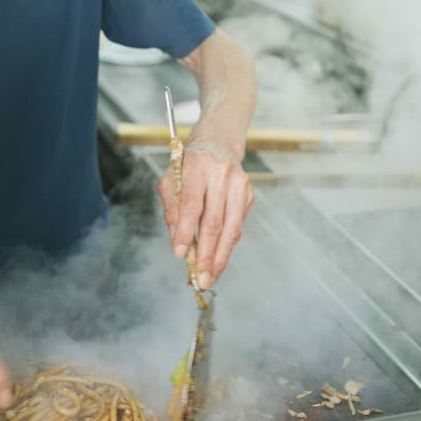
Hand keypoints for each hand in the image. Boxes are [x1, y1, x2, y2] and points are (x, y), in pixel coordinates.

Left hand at [157, 141, 253, 288]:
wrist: (219, 143)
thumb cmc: (189, 165)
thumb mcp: (171, 179)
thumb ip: (171, 209)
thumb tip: (177, 241)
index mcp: (196, 168)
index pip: (191, 205)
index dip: (185, 231)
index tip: (179, 254)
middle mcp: (221, 175)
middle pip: (214, 221)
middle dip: (206, 253)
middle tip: (200, 277)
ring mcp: (239, 185)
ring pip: (231, 228)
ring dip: (221, 256)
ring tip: (211, 275)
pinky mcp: (249, 194)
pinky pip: (238, 225)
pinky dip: (227, 244)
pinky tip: (218, 257)